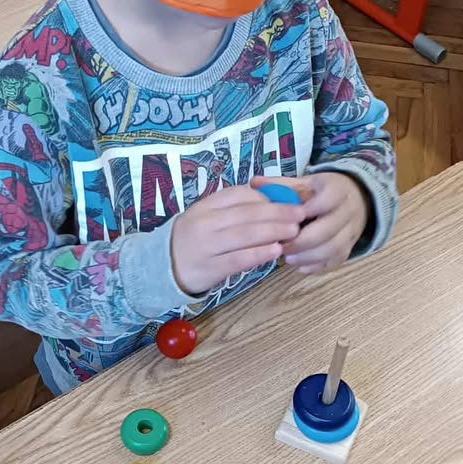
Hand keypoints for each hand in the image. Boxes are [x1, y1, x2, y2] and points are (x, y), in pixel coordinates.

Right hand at [171, 185, 304, 295]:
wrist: (163, 268)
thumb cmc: (193, 239)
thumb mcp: (205, 216)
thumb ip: (231, 208)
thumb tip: (268, 199)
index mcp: (205, 206)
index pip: (238, 195)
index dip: (266, 196)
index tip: (287, 199)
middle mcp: (204, 223)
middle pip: (246, 214)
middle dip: (277, 212)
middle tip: (299, 213)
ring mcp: (206, 246)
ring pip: (244, 235)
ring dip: (273, 231)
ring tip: (294, 230)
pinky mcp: (210, 268)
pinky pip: (238, 259)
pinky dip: (259, 254)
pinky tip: (276, 250)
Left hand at [252, 173, 368, 274]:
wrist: (355, 198)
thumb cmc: (322, 192)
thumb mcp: (304, 183)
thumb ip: (281, 185)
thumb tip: (253, 183)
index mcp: (337, 190)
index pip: (326, 201)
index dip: (305, 211)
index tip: (284, 219)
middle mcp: (348, 211)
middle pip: (328, 230)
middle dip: (301, 241)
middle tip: (280, 246)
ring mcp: (351, 231)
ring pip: (333, 249)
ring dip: (308, 256)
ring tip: (287, 258)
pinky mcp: (349, 247)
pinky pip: (336, 261)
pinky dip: (317, 266)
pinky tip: (299, 266)